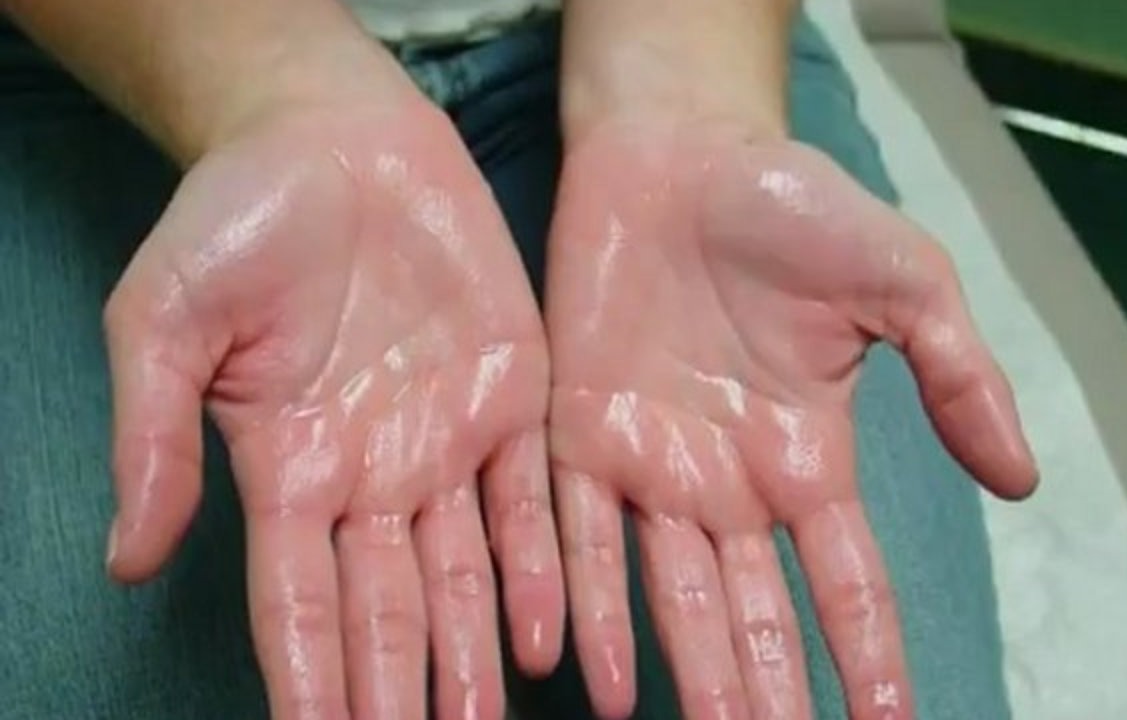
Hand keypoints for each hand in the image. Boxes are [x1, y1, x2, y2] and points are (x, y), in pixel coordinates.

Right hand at [103, 97, 563, 719]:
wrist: (332, 137)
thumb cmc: (238, 220)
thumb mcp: (166, 320)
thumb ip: (155, 437)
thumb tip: (130, 560)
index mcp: (288, 471)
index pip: (297, 600)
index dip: (308, 675)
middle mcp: (372, 477)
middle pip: (388, 609)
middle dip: (399, 690)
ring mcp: (448, 443)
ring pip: (465, 575)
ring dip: (474, 655)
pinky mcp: (513, 400)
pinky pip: (532, 501)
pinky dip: (541, 569)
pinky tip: (547, 637)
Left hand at [545, 120, 1036, 719]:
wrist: (676, 150)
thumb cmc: (791, 206)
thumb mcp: (902, 279)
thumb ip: (957, 376)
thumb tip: (1022, 484)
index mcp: (807, 457)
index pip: (848, 584)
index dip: (871, 659)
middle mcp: (728, 482)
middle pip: (755, 616)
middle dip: (769, 693)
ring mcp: (651, 465)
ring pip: (668, 598)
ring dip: (686, 676)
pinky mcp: (575, 434)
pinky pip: (577, 535)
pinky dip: (584, 605)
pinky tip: (592, 678)